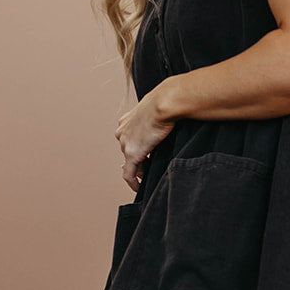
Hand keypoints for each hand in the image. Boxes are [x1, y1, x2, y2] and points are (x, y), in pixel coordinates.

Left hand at [114, 77, 185, 191]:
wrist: (165, 102)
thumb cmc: (167, 102)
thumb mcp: (157, 109)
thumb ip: (156, 119)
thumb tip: (165, 126)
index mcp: (126, 121)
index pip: (128, 139)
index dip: (136, 149)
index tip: (143, 157)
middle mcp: (122, 132)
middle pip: (127, 151)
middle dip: (137, 161)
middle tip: (147, 169)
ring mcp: (125, 143)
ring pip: (128, 163)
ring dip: (138, 170)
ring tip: (148, 176)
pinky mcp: (132, 154)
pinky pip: (128, 174)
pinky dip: (132, 182)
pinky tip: (138, 188)